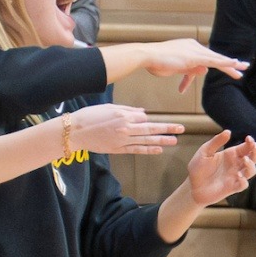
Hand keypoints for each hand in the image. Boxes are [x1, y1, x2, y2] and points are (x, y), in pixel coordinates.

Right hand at [63, 105, 184, 155]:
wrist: (74, 132)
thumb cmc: (90, 116)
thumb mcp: (109, 108)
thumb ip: (127, 110)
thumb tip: (143, 113)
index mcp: (123, 115)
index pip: (144, 118)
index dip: (151, 120)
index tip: (159, 122)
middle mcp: (126, 128)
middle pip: (151, 128)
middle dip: (168, 129)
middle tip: (181, 129)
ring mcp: (122, 140)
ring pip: (147, 140)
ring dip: (162, 140)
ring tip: (175, 140)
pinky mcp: (118, 149)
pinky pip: (137, 149)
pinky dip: (148, 149)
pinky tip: (159, 149)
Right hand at [144, 38, 247, 93]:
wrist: (146, 55)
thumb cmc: (156, 62)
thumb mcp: (177, 68)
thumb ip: (191, 70)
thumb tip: (205, 71)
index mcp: (189, 47)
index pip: (207, 57)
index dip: (219, 62)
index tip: (229, 66)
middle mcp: (193, 46)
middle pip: (215, 56)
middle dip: (230, 63)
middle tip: (243, 67)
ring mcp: (194, 50)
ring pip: (217, 58)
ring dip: (231, 64)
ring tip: (243, 69)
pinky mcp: (194, 57)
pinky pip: (213, 60)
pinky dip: (225, 62)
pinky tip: (235, 64)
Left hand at [185, 130, 255, 206]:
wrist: (191, 186)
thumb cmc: (198, 167)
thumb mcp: (205, 151)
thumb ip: (216, 141)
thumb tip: (228, 131)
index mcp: (231, 154)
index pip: (246, 147)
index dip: (250, 143)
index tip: (249, 138)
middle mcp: (236, 165)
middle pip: (254, 158)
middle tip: (253, 147)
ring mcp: (235, 176)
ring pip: (251, 171)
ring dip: (251, 165)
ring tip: (245, 160)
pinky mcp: (232, 187)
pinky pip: (243, 185)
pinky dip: (243, 181)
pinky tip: (239, 176)